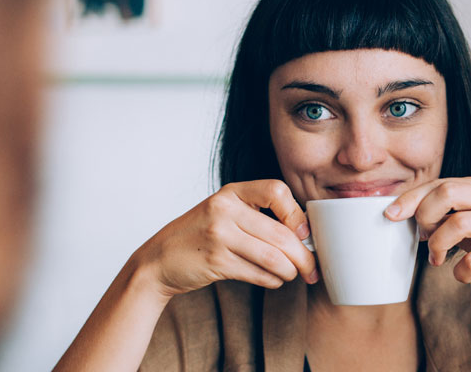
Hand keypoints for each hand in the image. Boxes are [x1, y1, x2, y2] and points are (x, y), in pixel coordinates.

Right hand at [133, 179, 317, 299]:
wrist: (159, 259)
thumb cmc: (199, 235)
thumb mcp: (223, 211)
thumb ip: (257, 215)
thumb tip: (304, 234)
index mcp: (231, 193)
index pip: (276, 191)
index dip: (297, 214)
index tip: (304, 233)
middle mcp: (224, 209)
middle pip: (280, 233)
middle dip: (303, 256)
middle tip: (312, 268)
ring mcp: (219, 236)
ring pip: (272, 257)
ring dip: (290, 271)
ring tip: (292, 275)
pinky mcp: (216, 262)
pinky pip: (258, 274)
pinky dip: (272, 280)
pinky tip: (274, 280)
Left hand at [384, 177, 470, 303]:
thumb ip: (445, 212)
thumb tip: (403, 212)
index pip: (440, 183)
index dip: (411, 198)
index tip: (391, 214)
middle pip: (448, 192)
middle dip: (425, 216)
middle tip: (422, 238)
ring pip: (459, 223)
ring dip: (438, 246)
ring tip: (437, 259)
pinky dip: (460, 271)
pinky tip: (462, 275)